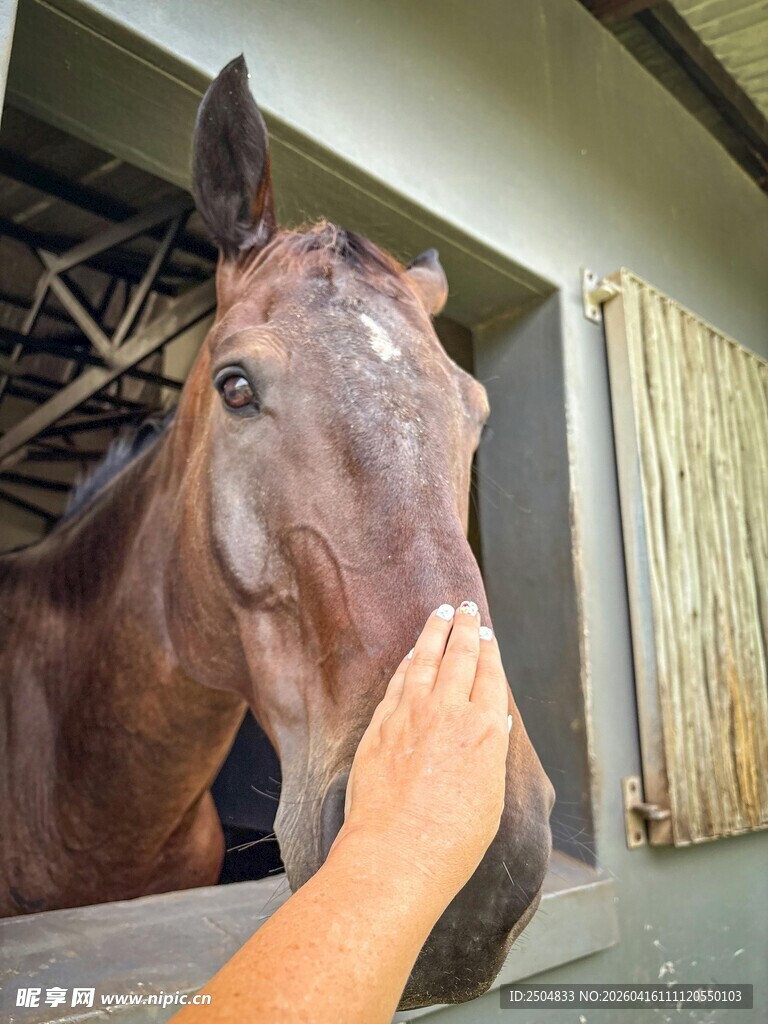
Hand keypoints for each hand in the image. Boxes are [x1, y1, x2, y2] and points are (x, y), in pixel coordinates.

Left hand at [333, 602, 510, 899]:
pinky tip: (412, 652)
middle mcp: (449, 712)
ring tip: (440, 612)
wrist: (397, 854)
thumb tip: (490, 720)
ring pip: (425, 658)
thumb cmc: (451, 841)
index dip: (488, 650)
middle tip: (467, 607)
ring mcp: (411, 714)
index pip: (489, 675)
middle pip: (459, 656)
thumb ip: (490, 752)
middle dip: (465, 627)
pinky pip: (399, 680)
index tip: (486, 633)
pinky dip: (408, 660)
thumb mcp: (490, 797)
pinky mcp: (381, 724)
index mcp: (484, 730)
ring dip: (434, 632)